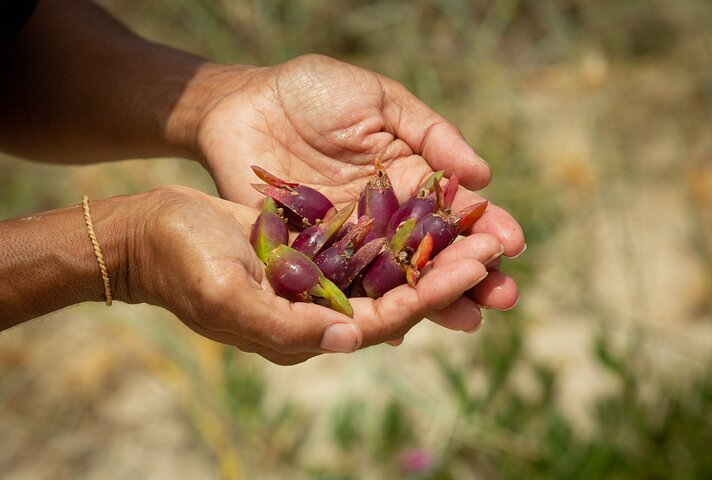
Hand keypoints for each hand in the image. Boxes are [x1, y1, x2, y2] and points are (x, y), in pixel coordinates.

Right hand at [128, 186, 505, 363]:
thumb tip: (350, 341)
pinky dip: (401, 227)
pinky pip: (368, 241)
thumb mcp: (226, 296)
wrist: (152, 230)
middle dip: (449, 272)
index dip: (432, 295)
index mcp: (306, 332)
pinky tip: (432, 206)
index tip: (476, 268)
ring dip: (434, 248)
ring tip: (479, 224)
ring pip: (390, 268)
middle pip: (399, 296)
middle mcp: (321, 312)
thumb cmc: (181, 263)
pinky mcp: (315, 248)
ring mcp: (320, 279)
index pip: (384, 320)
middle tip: (499, 246)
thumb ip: (285, 327)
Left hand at [193, 55, 523, 321]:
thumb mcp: (379, 100)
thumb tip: (482, 175)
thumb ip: (429, 133)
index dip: (484, 226)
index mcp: (409, 180)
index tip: (511, 243)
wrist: (243, 105)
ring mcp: (350, 243)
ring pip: (398, 280)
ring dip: (434, 301)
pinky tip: (400, 330)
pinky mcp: (312, 258)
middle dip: (471, 276)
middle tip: (504, 297)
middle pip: (435, 254)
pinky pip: (345, 289)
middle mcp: (386, 220)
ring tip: (468, 319)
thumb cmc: (315, 93)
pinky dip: (370, 309)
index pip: (454, 211)